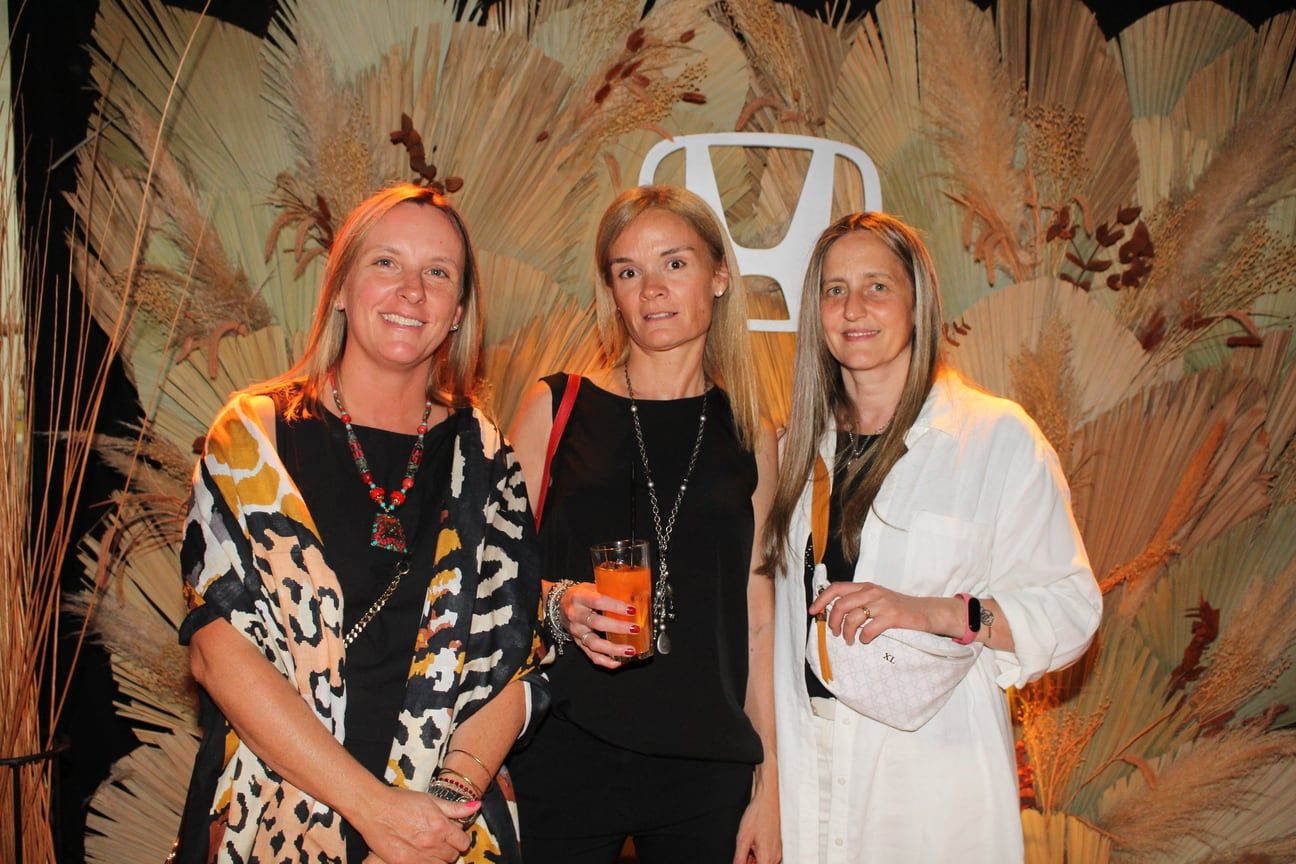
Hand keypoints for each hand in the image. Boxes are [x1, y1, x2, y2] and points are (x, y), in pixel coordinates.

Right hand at [349, 784, 476, 863]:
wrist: (374, 809)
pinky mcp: (404, 863)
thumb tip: (476, 806)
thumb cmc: (401, 801)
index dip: (460, 838)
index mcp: (441, 827)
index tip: (452, 834)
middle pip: (452, 856)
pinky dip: (425, 863)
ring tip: (428, 846)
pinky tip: (418, 854)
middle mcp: (432, 844)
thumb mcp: (430, 799)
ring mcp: (418, 857)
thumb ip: (454, 808)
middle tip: (439, 839)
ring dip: (438, 858)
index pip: (463, 842)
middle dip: (449, 848)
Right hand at [561, 582, 639, 668]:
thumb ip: (609, 591)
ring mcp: (576, 632)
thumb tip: (635, 595)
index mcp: (579, 597)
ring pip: (594, 644)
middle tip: (635, 629)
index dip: (615, 606)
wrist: (560, 605)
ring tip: (630, 650)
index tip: (632, 609)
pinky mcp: (578, 644)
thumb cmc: (581, 595)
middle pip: (596, 624)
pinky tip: (620, 661)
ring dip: (614, 649)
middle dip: (618, 628)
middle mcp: (575, 615)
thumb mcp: (591, 587)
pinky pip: (592, 656)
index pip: (597, 601)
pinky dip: (606, 661)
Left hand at [733, 776, 780, 863]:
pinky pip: (767, 857)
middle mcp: (775, 857)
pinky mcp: (777, 846)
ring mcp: (777, 852)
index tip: (741, 860)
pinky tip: (752, 845)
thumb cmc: (758, 814)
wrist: (768, 799)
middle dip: (749, 863)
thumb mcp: (743, 838)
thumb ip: (739, 857)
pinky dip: (758, 854)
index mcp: (767, 857)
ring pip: (763, 863)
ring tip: (747, 846)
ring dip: (753, 860)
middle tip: (741, 854)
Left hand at [807, 582, 937, 645]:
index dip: (821, 599)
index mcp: (865, 586)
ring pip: (853, 618)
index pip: (836, 588)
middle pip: (841, 605)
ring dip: (847, 633)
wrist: (926, 612)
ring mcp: (882, 603)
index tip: (814, 611)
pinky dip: (864, 638)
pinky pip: (869, 629)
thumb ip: (858, 601)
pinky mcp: (893, 616)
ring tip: (850, 640)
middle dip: (833, 621)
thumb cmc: (899, 608)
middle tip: (835, 633)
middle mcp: (872, 592)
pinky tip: (866, 640)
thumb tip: (834, 611)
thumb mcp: (877, 598)